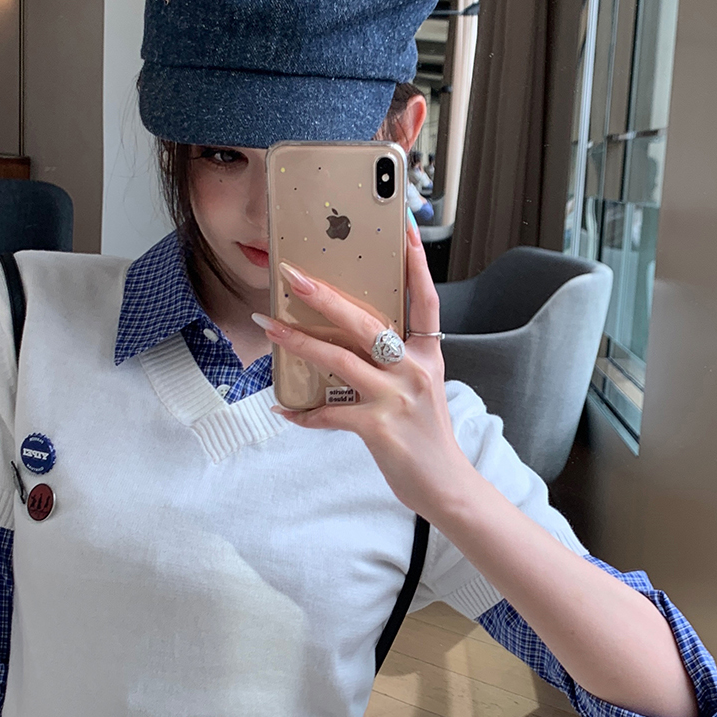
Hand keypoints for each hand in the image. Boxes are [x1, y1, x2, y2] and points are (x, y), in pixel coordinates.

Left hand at [255, 220, 471, 518]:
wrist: (447, 487)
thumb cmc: (427, 436)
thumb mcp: (421, 389)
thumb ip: (394, 362)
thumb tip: (348, 339)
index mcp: (427, 356)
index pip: (425, 300)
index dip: (416, 264)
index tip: (405, 229)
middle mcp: (415, 371)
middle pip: (367, 322)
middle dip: (325, 297)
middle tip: (292, 277)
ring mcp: (398, 399)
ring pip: (341, 360)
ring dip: (299, 343)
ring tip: (270, 327)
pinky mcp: (380, 429)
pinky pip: (331, 413)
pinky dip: (303, 413)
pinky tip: (283, 410)